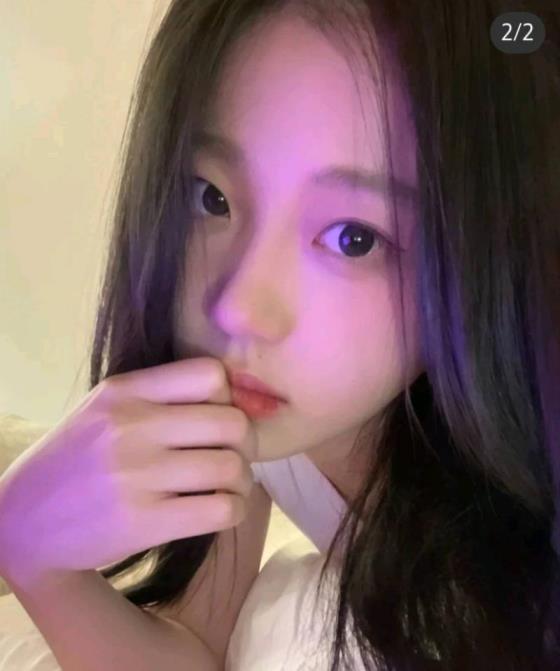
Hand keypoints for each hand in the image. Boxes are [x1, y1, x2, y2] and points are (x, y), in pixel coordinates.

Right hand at [0, 358, 256, 585]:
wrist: (25, 520)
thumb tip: (231, 395)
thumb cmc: (78, 459)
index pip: (211, 374)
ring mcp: (137, 474)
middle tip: (235, 456)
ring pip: (232, 468)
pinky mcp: (143, 521)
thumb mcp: (105, 408)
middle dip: (246, 443)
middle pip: (233, 422)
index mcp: (125, 391)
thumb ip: (158, 395)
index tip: (218, 418)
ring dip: (242, 481)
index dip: (227, 397)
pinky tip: (220, 509)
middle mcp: (131, 426)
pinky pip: (221, 509)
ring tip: (228, 486)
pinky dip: (233, 510)